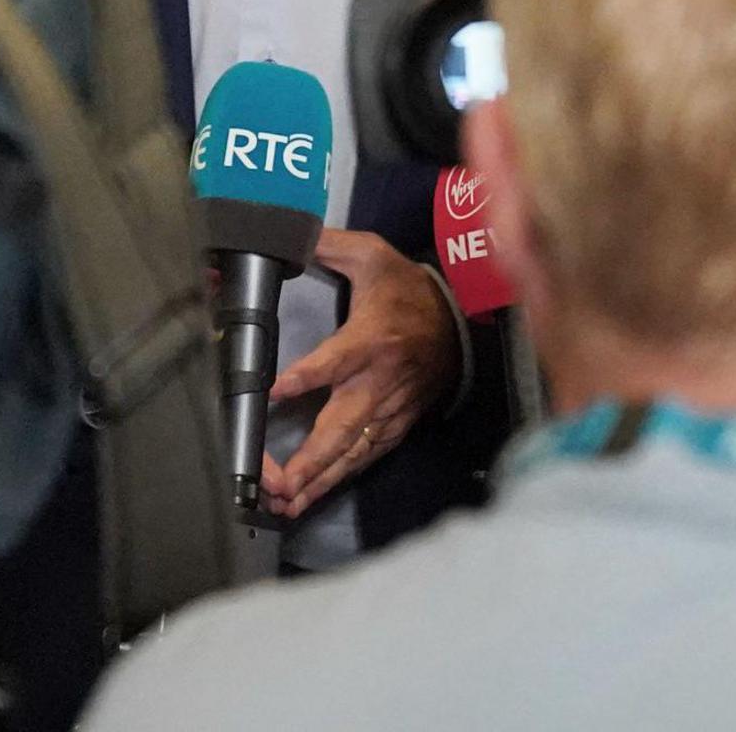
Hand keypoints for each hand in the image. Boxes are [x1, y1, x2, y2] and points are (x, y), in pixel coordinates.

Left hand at [259, 228, 456, 519]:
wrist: (459, 323)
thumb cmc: (407, 290)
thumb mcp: (373, 254)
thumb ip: (330, 244)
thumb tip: (291, 232)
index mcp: (373, 338)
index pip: (337, 360)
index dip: (308, 376)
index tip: (276, 391)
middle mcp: (380, 381)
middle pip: (344, 425)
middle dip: (311, 457)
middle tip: (279, 482)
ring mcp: (390, 409)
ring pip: (352, 451)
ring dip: (318, 479)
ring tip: (286, 502)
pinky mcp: (396, 425)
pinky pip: (364, 457)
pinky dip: (337, 480)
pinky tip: (309, 498)